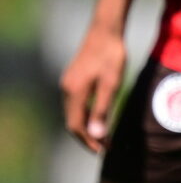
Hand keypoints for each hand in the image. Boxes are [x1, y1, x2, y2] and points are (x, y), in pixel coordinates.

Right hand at [60, 25, 126, 152]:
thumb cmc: (112, 56)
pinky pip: (76, 104)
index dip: (89, 140)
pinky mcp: (73, 78)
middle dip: (87, 136)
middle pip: (73, 121)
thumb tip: (96, 135)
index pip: (77, 125)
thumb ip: (102, 110)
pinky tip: (97, 118)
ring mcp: (68, 83)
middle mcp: (66, 89)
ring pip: (73, 112)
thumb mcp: (111, 84)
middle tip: (104, 148)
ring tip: (103, 137)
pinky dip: (85, 115)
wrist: (105, 31)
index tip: (103, 150)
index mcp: (74, 93)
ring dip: (86, 126)